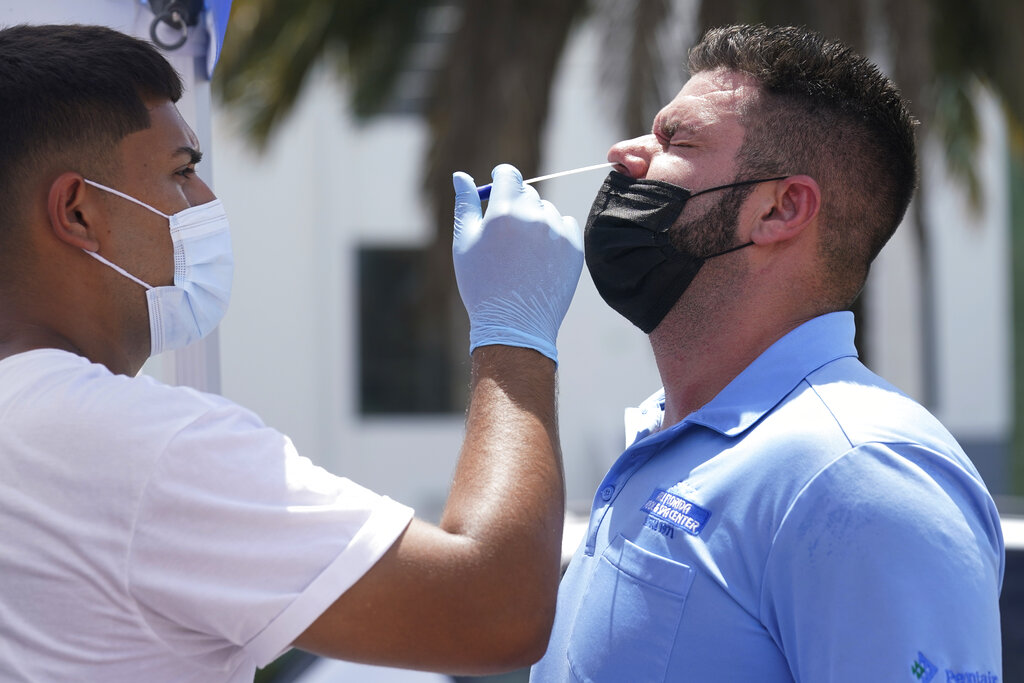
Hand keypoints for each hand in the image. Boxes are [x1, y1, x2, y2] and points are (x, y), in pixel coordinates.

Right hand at [452, 164, 582, 362]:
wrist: (513, 325)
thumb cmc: (481, 285)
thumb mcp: (464, 243)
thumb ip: (464, 204)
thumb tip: (460, 176)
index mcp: (503, 212)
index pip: (509, 174)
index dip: (502, 177)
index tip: (499, 184)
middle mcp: (534, 217)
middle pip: (528, 192)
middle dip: (516, 203)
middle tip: (506, 233)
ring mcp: (557, 232)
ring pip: (546, 211)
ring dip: (535, 221)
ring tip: (521, 253)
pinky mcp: (574, 248)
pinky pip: (565, 226)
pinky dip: (554, 235)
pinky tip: (539, 258)